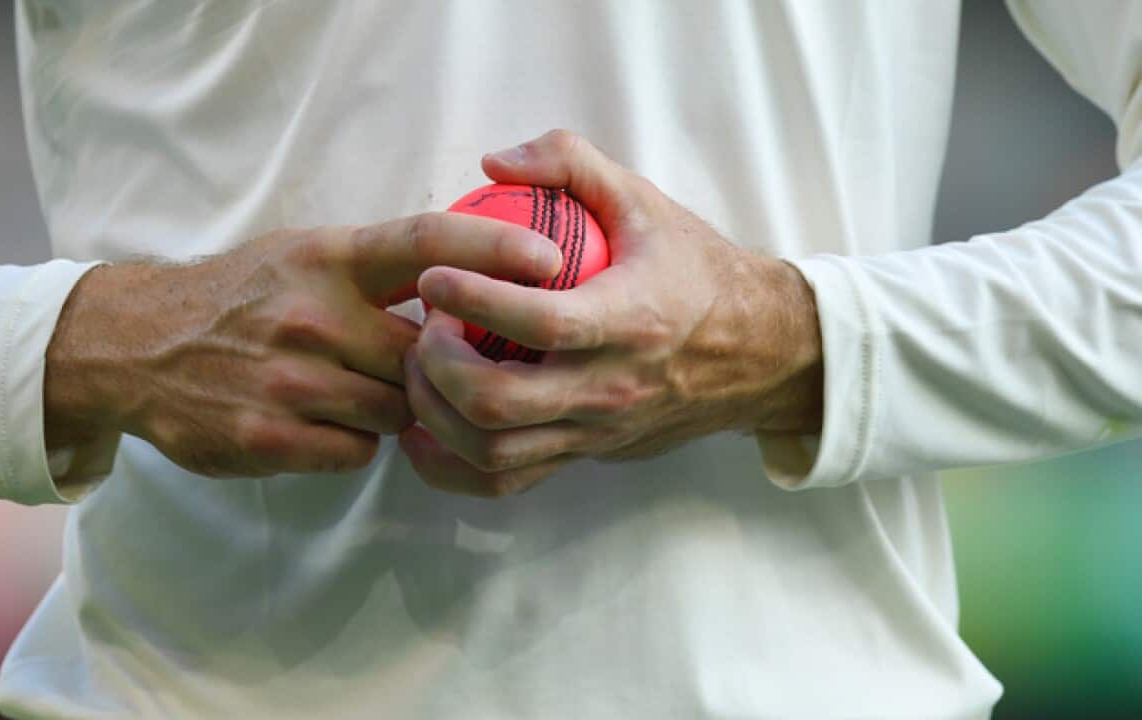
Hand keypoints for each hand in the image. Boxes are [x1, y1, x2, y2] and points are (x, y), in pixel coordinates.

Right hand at [43, 215, 561, 476]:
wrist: (134, 346)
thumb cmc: (241, 296)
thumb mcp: (304, 255)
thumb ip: (380, 266)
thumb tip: (475, 273)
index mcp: (328, 258)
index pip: (427, 242)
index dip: (494, 250)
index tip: (550, 261)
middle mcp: (313, 315)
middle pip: (426, 356)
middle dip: (435, 368)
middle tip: (425, 366)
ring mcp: (290, 379)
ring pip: (397, 411)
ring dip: (392, 408)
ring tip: (353, 388)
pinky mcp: (269, 436)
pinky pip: (355, 452)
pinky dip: (351, 442)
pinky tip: (320, 420)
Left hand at [401, 130, 823, 496]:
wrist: (759, 352)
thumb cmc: (695, 271)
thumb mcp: (645, 202)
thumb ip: (572, 163)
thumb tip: (493, 162)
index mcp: (631, 321)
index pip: (541, 322)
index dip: (475, 299)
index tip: (431, 275)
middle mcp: (611, 388)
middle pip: (501, 405)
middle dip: (439, 369)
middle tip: (424, 328)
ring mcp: (596, 431)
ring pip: (495, 453)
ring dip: (436, 416)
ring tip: (420, 370)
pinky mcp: (586, 454)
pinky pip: (507, 480)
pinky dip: (453, 464)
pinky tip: (423, 428)